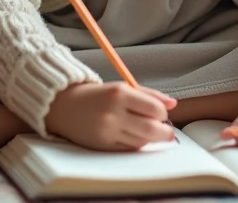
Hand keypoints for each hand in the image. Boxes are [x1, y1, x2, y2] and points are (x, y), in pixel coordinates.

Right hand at [45, 82, 176, 150]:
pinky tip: (133, 136)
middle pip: (151, 129)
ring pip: (142, 141)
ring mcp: (107, 131)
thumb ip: (149, 95)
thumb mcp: (121, 88)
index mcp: (119, 94)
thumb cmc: (97, 95)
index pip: (154, 109)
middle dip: (164, 132)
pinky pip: (129, 149)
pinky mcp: (103, 146)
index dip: (162, 114)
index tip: (161, 114)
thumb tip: (173, 104)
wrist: (64, 106)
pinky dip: (136, 144)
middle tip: (167, 132)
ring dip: (150, 138)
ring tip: (146, 130)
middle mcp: (113, 113)